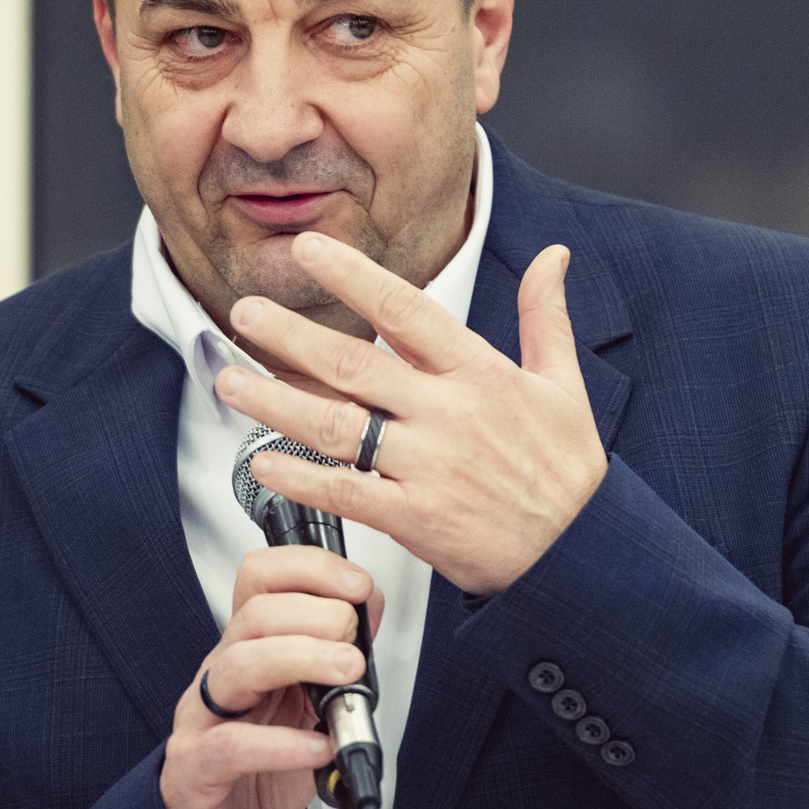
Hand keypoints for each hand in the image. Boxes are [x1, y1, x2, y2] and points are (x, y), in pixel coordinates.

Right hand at [159, 544, 380, 808]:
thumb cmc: (262, 765)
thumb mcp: (308, 701)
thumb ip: (335, 657)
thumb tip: (370, 614)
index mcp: (250, 647)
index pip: (261, 578)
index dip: (308, 568)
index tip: (356, 583)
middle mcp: (223, 672)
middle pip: (254, 613)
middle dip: (314, 613)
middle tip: (353, 635)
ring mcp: (203, 717)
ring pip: (239, 665)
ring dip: (302, 659)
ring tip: (346, 673)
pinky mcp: (195, 767)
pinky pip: (232, 746)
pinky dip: (283, 745)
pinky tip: (318, 746)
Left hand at [214, 230, 606, 594]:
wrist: (580, 557)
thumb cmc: (567, 475)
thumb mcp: (565, 387)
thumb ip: (547, 318)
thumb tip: (553, 257)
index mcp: (481, 375)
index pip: (406, 310)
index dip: (353, 276)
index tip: (310, 251)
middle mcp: (448, 415)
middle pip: (355, 363)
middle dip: (291, 335)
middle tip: (244, 311)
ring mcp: (427, 468)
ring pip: (336, 426)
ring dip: (275, 402)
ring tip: (229, 381)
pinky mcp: (414, 519)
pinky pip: (345, 493)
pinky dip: (300, 478)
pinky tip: (263, 462)